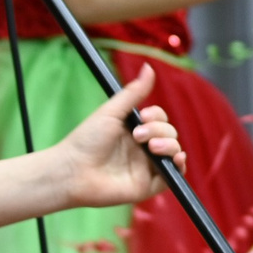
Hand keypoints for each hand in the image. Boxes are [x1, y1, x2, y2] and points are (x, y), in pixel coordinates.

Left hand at [55, 66, 184, 206]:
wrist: (74, 171)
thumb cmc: (86, 140)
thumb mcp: (111, 112)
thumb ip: (133, 92)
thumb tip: (149, 67)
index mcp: (133, 129)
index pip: (159, 119)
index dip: (158, 116)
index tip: (145, 116)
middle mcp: (142, 148)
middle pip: (169, 134)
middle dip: (160, 130)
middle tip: (138, 135)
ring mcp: (146, 166)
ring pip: (173, 152)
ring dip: (169, 145)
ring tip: (151, 147)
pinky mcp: (148, 185)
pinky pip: (173, 177)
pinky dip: (179, 166)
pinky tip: (176, 158)